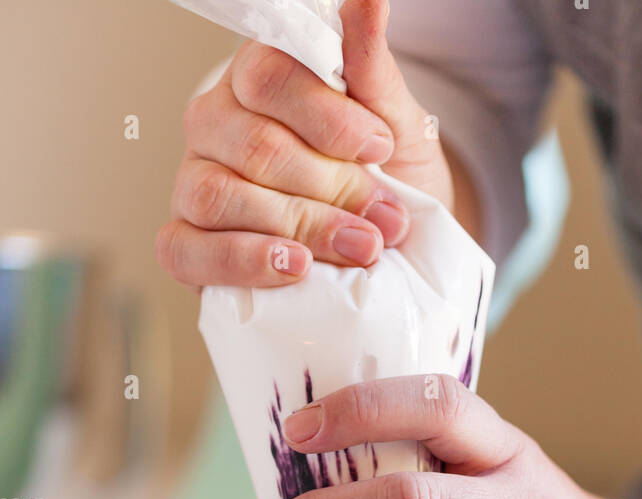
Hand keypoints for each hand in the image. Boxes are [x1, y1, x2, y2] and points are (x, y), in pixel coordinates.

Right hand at [156, 0, 453, 287]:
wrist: (385, 249)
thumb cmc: (383, 180)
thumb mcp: (393, 123)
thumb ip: (371, 69)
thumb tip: (369, 2)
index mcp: (257, 81)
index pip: (269, 78)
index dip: (329, 117)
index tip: (382, 146)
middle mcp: (214, 125)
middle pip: (254, 146)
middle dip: (331, 186)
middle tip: (385, 218)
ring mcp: (192, 184)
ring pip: (219, 196)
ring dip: (300, 227)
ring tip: (360, 248)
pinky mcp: (185, 246)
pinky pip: (187, 251)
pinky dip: (243, 261)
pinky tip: (294, 267)